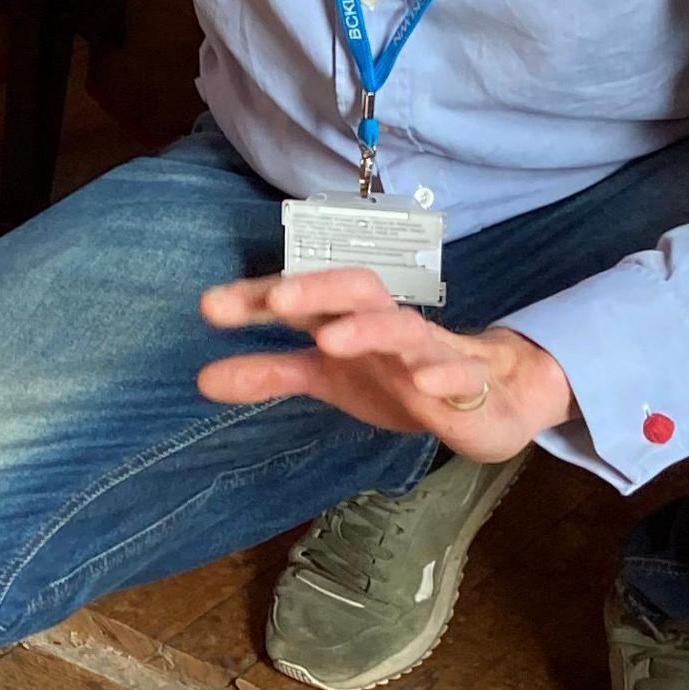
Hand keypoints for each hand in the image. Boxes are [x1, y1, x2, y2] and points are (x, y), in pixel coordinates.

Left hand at [197, 268, 571, 461]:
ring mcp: (429, 353)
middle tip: (276, 301)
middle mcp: (385, 326)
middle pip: (357, 289)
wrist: (487, 400)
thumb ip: (271, 373)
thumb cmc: (397, 377)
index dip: (259, 299)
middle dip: (318, 289)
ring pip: (403, 327)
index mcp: (348, 320)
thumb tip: (201, 377)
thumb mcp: (329, 378)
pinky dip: (442, 375)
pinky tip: (424, 385)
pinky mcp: (467, 386)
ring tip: (331, 339)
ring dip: (368, 329)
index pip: (303, 298)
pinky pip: (459, 376)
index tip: (210, 307)